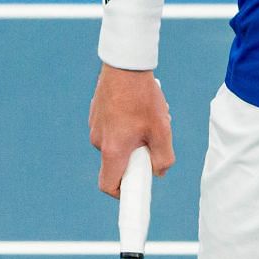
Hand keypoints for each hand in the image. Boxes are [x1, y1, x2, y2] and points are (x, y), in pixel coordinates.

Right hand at [88, 65, 174, 196]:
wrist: (124, 65)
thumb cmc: (143, 97)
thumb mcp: (162, 129)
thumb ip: (163, 157)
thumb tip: (159, 172)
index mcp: (113, 150)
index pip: (108, 185)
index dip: (122, 193)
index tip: (136, 191)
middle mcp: (98, 141)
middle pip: (117, 162)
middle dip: (136, 157)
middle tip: (154, 140)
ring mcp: (95, 126)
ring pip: (117, 142)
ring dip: (134, 137)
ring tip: (149, 117)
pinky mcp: (96, 113)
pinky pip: (113, 127)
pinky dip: (126, 124)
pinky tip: (140, 106)